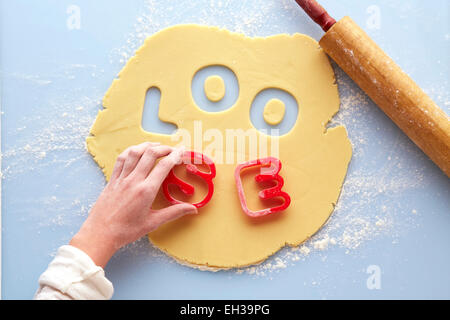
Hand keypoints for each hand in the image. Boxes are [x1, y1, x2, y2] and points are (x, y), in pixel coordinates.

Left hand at [70, 142, 196, 266]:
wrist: (101, 233)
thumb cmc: (126, 231)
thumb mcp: (153, 222)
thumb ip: (174, 212)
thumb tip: (192, 209)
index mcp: (146, 191)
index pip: (164, 166)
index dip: (175, 156)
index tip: (182, 151)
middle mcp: (134, 181)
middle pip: (150, 154)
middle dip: (164, 148)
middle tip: (172, 149)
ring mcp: (121, 179)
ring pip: (134, 153)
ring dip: (147, 145)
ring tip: (156, 145)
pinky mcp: (112, 180)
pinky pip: (121, 159)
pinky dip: (130, 151)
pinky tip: (136, 150)